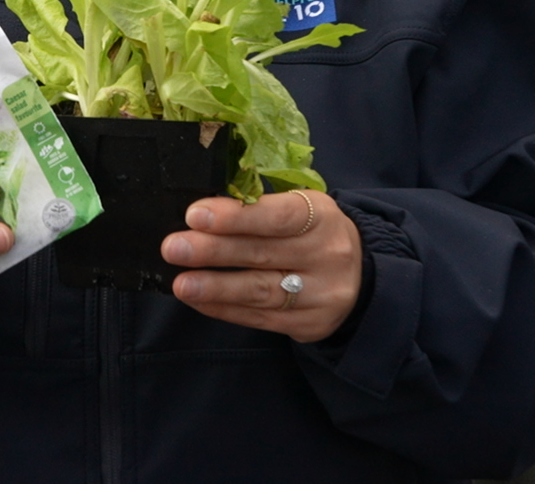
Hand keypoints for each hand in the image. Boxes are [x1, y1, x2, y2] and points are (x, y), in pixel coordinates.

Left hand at [161, 189, 362, 342]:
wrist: (360, 278)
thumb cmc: (314, 233)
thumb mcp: (302, 208)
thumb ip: (261, 209)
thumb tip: (202, 215)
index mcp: (321, 216)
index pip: (277, 216)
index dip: (236, 217)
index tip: (195, 215)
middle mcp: (326, 255)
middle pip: (263, 254)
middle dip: (213, 251)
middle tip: (174, 248)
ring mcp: (320, 294)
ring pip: (260, 291)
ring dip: (215, 287)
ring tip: (182, 283)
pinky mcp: (310, 324)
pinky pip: (259, 318)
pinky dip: (224, 308)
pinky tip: (199, 299)